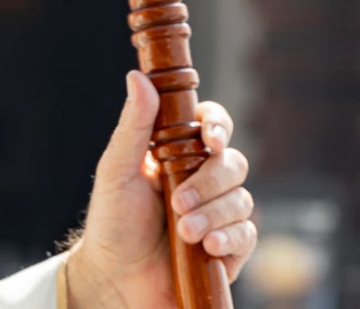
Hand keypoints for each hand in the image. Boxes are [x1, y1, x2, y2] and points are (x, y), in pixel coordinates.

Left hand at [63, 71, 255, 308]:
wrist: (116, 281)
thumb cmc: (112, 223)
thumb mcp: (117, 171)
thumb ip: (134, 126)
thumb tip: (138, 77)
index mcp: (177, 154)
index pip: (211, 125)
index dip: (218, 125)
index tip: (209, 138)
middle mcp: (202, 180)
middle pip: (233, 162)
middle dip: (210, 181)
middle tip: (178, 202)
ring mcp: (218, 214)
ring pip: (241, 199)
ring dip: (213, 214)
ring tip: (184, 231)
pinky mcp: (228, 248)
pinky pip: (248, 234)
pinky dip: (229, 237)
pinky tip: (207, 246)